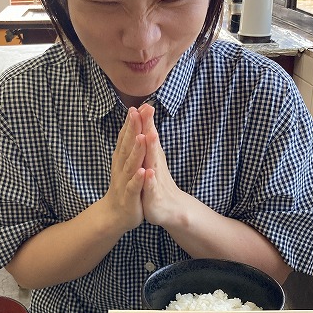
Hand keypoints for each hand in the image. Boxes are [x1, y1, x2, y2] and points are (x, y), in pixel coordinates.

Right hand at [103, 106, 146, 230]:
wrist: (114, 215)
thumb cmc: (123, 186)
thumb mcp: (126, 164)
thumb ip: (129, 146)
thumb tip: (133, 126)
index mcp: (122, 159)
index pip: (126, 138)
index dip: (131, 123)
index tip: (137, 105)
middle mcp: (121, 168)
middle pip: (127, 146)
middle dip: (132, 130)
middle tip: (137, 113)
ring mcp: (124, 182)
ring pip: (130, 165)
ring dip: (136, 151)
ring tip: (142, 137)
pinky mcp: (130, 197)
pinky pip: (134, 187)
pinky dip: (139, 179)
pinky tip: (145, 171)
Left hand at [137, 104, 182, 226]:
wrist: (170, 210)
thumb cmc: (158, 185)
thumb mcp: (152, 163)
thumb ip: (150, 145)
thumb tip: (148, 126)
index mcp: (152, 157)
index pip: (148, 135)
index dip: (145, 120)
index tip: (141, 102)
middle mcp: (156, 164)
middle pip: (152, 143)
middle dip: (148, 126)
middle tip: (147, 108)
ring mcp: (156, 179)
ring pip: (153, 161)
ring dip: (151, 148)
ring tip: (150, 134)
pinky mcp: (154, 195)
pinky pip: (151, 186)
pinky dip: (150, 179)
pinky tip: (149, 172)